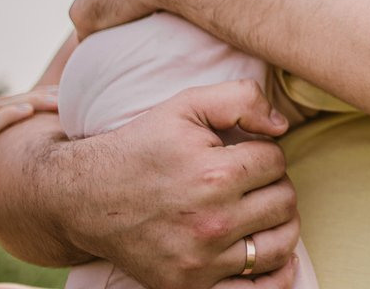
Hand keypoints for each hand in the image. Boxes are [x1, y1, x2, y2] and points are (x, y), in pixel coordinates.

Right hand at [63, 80, 299, 288]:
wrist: (85, 197)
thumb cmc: (141, 148)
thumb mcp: (186, 105)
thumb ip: (241, 99)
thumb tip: (282, 126)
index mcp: (214, 174)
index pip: (276, 161)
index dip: (264, 152)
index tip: (243, 155)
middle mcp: (211, 222)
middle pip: (284, 201)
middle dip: (274, 185)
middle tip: (251, 182)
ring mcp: (201, 261)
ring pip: (280, 244)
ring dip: (279, 224)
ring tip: (259, 211)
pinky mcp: (190, 287)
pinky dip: (274, 276)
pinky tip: (271, 258)